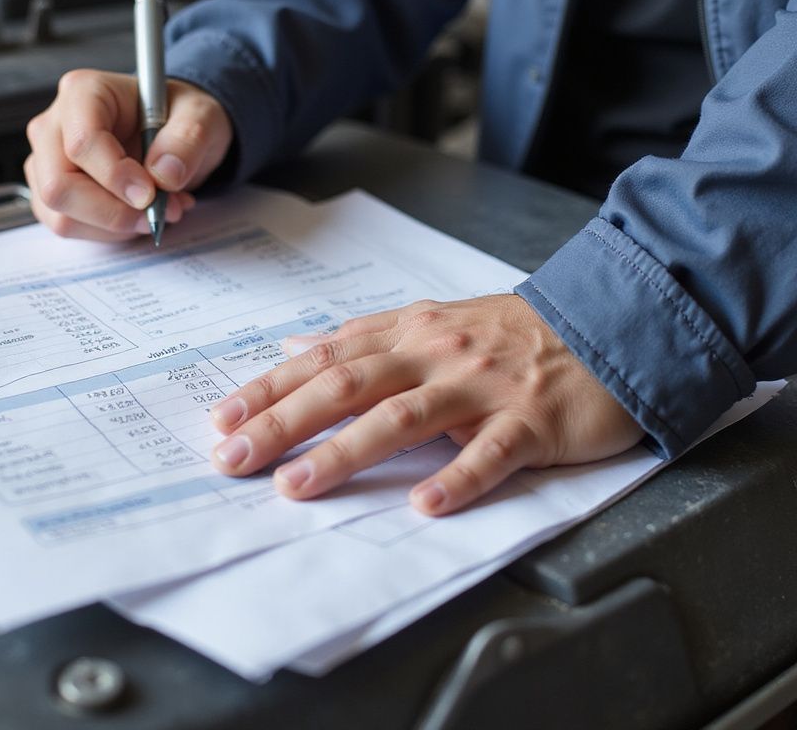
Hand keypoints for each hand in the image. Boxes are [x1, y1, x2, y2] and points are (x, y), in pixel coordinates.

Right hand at [25, 70, 232, 240]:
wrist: (171, 129)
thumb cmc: (177, 114)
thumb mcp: (200, 115)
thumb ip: (188, 139)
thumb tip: (164, 175)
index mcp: (85, 92)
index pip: (82, 142)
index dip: (115, 176)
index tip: (150, 194)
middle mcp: (55, 124)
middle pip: (59, 185)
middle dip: (113, 211)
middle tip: (159, 211)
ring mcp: (48, 160)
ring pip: (61, 214)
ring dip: (115, 224)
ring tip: (159, 210)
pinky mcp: (54, 190)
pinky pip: (68, 225)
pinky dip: (109, 231)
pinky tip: (138, 214)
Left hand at [209, 295, 643, 514]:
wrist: (602, 327)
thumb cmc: (508, 333)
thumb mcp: (431, 322)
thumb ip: (365, 336)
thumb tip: (296, 347)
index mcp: (409, 332)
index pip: (325, 360)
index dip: (272, 389)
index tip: (223, 420)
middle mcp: (435, 354)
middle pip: (348, 386)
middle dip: (284, 422)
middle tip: (234, 458)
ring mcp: (482, 387)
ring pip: (404, 417)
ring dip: (346, 452)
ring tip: (297, 485)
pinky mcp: (530, 421)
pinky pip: (491, 452)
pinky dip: (458, 477)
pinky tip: (425, 504)